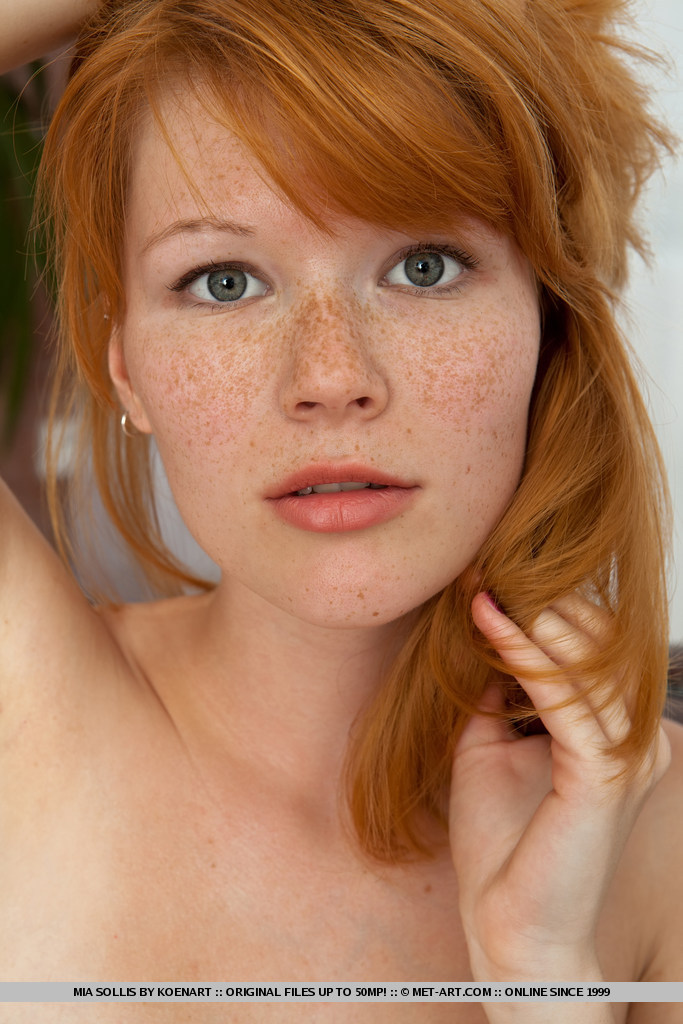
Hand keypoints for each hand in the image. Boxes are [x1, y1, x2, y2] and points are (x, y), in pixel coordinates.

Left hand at [450, 591, 669, 982]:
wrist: (504, 919)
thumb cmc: (502, 840)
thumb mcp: (489, 745)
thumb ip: (498, 694)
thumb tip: (484, 639)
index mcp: (613, 733)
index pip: (598, 650)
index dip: (548, 611)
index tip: (490, 582)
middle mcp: (633, 740)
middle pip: (604, 648)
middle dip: (547, 607)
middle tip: (492, 576)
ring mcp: (626, 758)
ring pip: (590, 666)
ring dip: (537, 623)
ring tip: (490, 593)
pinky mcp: (604, 777)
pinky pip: (567, 700)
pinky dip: (527, 656)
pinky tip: (492, 625)